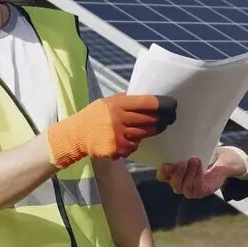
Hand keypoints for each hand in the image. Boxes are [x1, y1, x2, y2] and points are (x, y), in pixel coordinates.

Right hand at [46, 93, 176, 168]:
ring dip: (150, 132)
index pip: (146, 102)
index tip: (172, 105)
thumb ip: (124, 100)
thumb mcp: (106, 102)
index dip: (162, 104)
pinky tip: (127, 140)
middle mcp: (119, 118)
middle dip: (162, 120)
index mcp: (117, 104)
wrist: (75, 135)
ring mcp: (119, 135)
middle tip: (169, 119)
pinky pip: (134, 146)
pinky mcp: (118, 148)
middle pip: (150, 120)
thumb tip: (147, 98)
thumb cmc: (94, 116)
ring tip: (154, 129)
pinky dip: (134, 144)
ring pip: (144, 134)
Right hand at [156, 145, 245, 198]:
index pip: (162, 176)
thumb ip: (180, 151)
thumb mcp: (190, 152)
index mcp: (173, 174)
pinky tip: (201, 167)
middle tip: (182, 162)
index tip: (167, 165)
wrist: (220, 162)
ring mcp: (190, 189)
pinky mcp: (201, 192)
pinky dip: (198, 177)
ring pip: (185, 187)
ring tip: (195, 161)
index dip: (162, 172)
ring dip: (189, 173)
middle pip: (173, 183)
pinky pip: (197, 188)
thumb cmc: (202, 157)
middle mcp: (180, 183)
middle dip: (178, 173)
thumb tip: (174, 139)